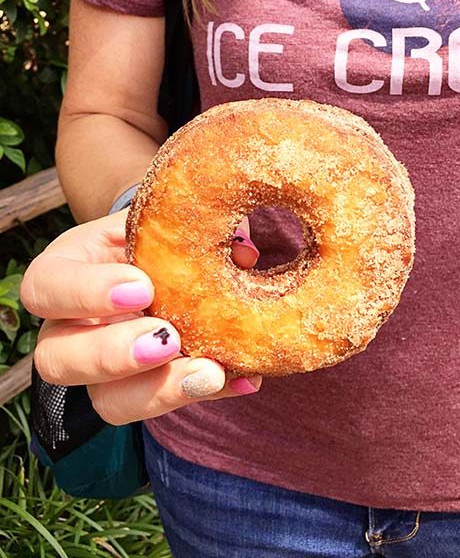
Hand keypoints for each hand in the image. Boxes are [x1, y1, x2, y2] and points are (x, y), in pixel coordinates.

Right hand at [20, 209, 260, 425]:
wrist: (154, 260)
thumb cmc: (147, 236)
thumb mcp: (153, 222)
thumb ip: (184, 229)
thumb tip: (243, 250)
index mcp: (61, 272)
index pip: (46, 287)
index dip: (88, 293)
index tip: (143, 288)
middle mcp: (66, 328)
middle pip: (57, 359)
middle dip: (113, 355)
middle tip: (168, 340)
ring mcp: (96, 369)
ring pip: (104, 400)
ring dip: (160, 390)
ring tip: (211, 373)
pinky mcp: (132, 394)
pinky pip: (157, 407)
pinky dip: (202, 393)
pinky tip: (243, 380)